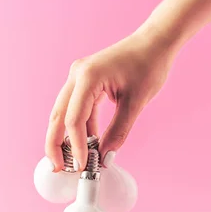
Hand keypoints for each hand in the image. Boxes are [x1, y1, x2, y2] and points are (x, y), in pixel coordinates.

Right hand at [45, 28, 177, 171]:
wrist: (154, 42)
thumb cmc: (148, 65)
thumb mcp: (136, 103)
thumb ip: (119, 131)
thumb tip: (106, 156)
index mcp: (88, 77)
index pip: (74, 119)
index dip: (76, 146)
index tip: (82, 166)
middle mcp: (77, 75)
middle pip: (57, 116)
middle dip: (56, 145)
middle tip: (58, 168)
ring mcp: (78, 77)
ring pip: (63, 113)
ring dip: (65, 137)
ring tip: (71, 161)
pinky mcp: (84, 81)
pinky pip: (76, 108)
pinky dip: (79, 127)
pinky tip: (86, 144)